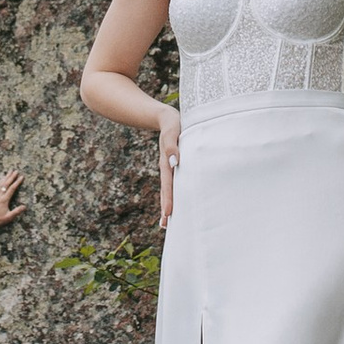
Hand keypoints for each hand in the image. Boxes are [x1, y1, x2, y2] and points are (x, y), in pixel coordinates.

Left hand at [0, 169, 24, 230]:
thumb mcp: (9, 217)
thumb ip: (17, 211)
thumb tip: (24, 206)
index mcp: (4, 200)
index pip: (12, 189)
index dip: (17, 182)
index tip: (21, 177)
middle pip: (6, 184)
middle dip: (11, 177)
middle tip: (16, 171)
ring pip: (1, 184)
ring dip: (5, 177)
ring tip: (9, 171)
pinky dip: (0, 181)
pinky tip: (1, 179)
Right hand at [156, 112, 180, 231]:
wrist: (168, 117)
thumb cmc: (172, 123)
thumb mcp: (171, 130)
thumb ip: (171, 144)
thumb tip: (174, 162)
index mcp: (166, 162)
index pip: (168, 184)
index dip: (168, 199)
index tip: (168, 214)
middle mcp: (168, 167)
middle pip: (166, 191)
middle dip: (166, 208)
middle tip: (165, 226)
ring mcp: (171, 167)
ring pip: (170, 189)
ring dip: (169, 204)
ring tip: (167, 222)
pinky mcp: (176, 165)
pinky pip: (175, 183)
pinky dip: (175, 194)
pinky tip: (178, 202)